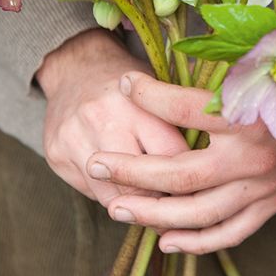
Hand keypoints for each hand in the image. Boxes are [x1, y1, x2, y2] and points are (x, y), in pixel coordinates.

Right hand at [36, 31, 189, 205]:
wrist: (75, 67)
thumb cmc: (129, 82)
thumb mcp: (159, 89)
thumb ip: (182, 120)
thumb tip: (218, 162)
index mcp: (136, 102)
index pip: (171, 156)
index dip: (191, 178)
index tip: (206, 189)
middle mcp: (102, 119)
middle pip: (140, 183)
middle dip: (164, 201)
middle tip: (184, 208)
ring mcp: (74, 139)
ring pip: (113, 196)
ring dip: (138, 206)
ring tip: (158, 207)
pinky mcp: (56, 156)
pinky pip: (91, 192)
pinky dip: (113, 196)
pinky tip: (125, 191)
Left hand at [87, 71, 275, 254]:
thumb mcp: (267, 60)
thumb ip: (226, 56)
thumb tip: (184, 36)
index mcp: (251, 111)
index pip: (186, 106)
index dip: (149, 94)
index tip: (124, 84)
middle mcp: (254, 154)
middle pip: (180, 172)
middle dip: (131, 170)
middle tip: (95, 165)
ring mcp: (262, 186)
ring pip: (197, 211)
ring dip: (152, 213)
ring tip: (116, 207)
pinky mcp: (271, 204)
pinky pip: (229, 232)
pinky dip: (196, 242)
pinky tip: (164, 240)